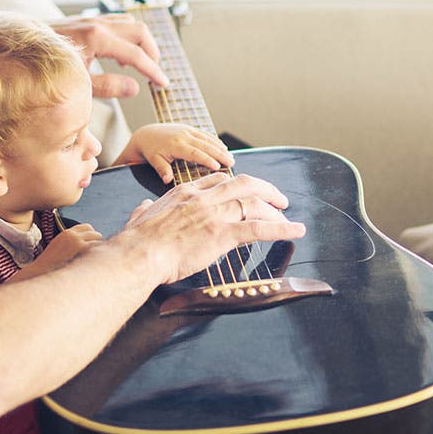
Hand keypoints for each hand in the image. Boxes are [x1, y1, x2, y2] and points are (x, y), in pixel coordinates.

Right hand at [11, 223, 102, 281]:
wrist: (42, 269)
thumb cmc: (50, 262)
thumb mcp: (59, 245)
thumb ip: (70, 241)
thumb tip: (85, 243)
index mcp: (67, 232)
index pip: (87, 227)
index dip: (92, 234)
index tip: (93, 242)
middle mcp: (73, 235)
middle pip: (95, 233)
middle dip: (97, 241)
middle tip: (97, 252)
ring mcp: (77, 242)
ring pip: (98, 241)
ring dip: (99, 249)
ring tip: (96, 259)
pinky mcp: (81, 251)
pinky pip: (96, 249)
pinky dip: (98, 255)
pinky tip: (94, 262)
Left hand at [49, 14, 168, 96]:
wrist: (15, 48)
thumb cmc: (43, 68)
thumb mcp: (77, 83)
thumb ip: (108, 86)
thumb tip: (135, 88)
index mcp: (97, 38)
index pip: (136, 54)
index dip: (153, 71)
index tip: (163, 84)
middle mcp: (97, 24)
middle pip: (140, 31)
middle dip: (152, 52)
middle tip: (154, 72)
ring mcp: (91, 19)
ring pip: (130, 23)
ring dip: (140, 42)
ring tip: (138, 65)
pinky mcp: (85, 21)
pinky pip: (116, 23)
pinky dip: (126, 37)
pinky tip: (119, 56)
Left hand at [113, 123, 234, 180]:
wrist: (146, 134)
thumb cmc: (150, 150)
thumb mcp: (154, 160)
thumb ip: (162, 169)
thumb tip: (167, 180)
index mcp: (175, 145)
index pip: (194, 153)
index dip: (207, 159)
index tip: (218, 167)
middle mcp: (183, 136)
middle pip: (205, 145)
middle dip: (220, 154)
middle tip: (231, 163)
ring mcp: (187, 131)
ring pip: (208, 139)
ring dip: (220, 148)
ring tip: (231, 157)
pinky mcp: (189, 129)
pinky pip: (205, 134)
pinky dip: (215, 141)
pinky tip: (224, 148)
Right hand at [115, 172, 305, 284]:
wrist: (139, 254)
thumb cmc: (136, 242)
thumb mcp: (140, 216)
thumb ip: (145, 210)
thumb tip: (143, 207)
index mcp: (185, 193)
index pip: (219, 179)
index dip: (237, 184)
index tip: (248, 190)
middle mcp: (204, 198)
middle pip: (244, 184)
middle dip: (265, 189)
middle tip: (279, 198)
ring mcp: (215, 215)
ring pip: (254, 204)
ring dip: (275, 210)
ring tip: (288, 217)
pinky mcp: (223, 234)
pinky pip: (259, 229)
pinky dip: (282, 229)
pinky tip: (296, 231)